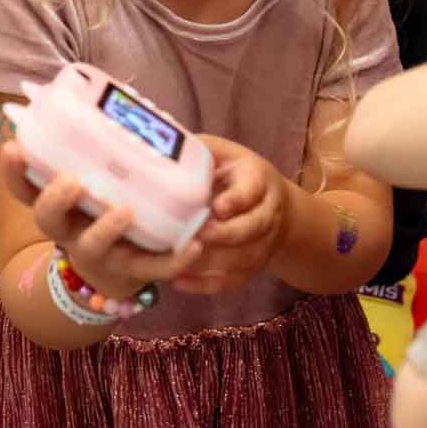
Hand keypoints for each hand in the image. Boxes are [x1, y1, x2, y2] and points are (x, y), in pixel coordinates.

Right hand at [1, 149, 199, 298]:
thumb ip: (100, 148)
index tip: (13, 146)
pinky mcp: (133, 269)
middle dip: (56, 200)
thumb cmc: (104, 205)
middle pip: (48, 219)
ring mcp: (99, 252)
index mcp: (57, 202)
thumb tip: (125, 97)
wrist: (120, 266)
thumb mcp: (95, 176)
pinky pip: (152, 268)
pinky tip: (194, 244)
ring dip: (106, 228)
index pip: (24, 187)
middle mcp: (70, 228)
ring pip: (93, 246)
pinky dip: (173, 259)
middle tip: (73, 182)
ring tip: (124, 211)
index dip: (13, 170)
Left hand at [171, 136, 288, 294]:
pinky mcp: (251, 267)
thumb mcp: (222, 153)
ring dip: (212, 263)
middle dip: (224, 235)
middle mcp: (267, 213)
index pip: (253, 190)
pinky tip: (178, 282)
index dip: (237, 200)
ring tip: (179, 261)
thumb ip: (196, 152)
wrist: (273, 206)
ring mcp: (263, 243)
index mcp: (258, 179)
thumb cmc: (234, 173)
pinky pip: (232, 281)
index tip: (217, 207)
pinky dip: (206, 285)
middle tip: (194, 236)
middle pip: (252, 228)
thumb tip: (153, 143)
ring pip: (243, 259)